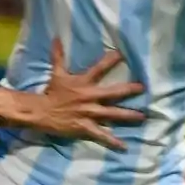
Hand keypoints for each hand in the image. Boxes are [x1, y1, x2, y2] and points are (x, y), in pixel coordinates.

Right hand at [26, 40, 145, 150]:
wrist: (41, 112)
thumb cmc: (51, 92)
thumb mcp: (57, 73)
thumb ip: (58, 56)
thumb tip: (56, 37)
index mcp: (84, 83)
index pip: (99, 68)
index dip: (111, 60)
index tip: (123, 54)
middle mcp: (90, 97)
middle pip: (113, 93)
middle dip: (129, 90)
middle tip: (143, 88)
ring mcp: (89, 113)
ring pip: (113, 114)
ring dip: (128, 115)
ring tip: (142, 116)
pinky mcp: (86, 127)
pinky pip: (102, 135)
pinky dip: (113, 142)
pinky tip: (124, 147)